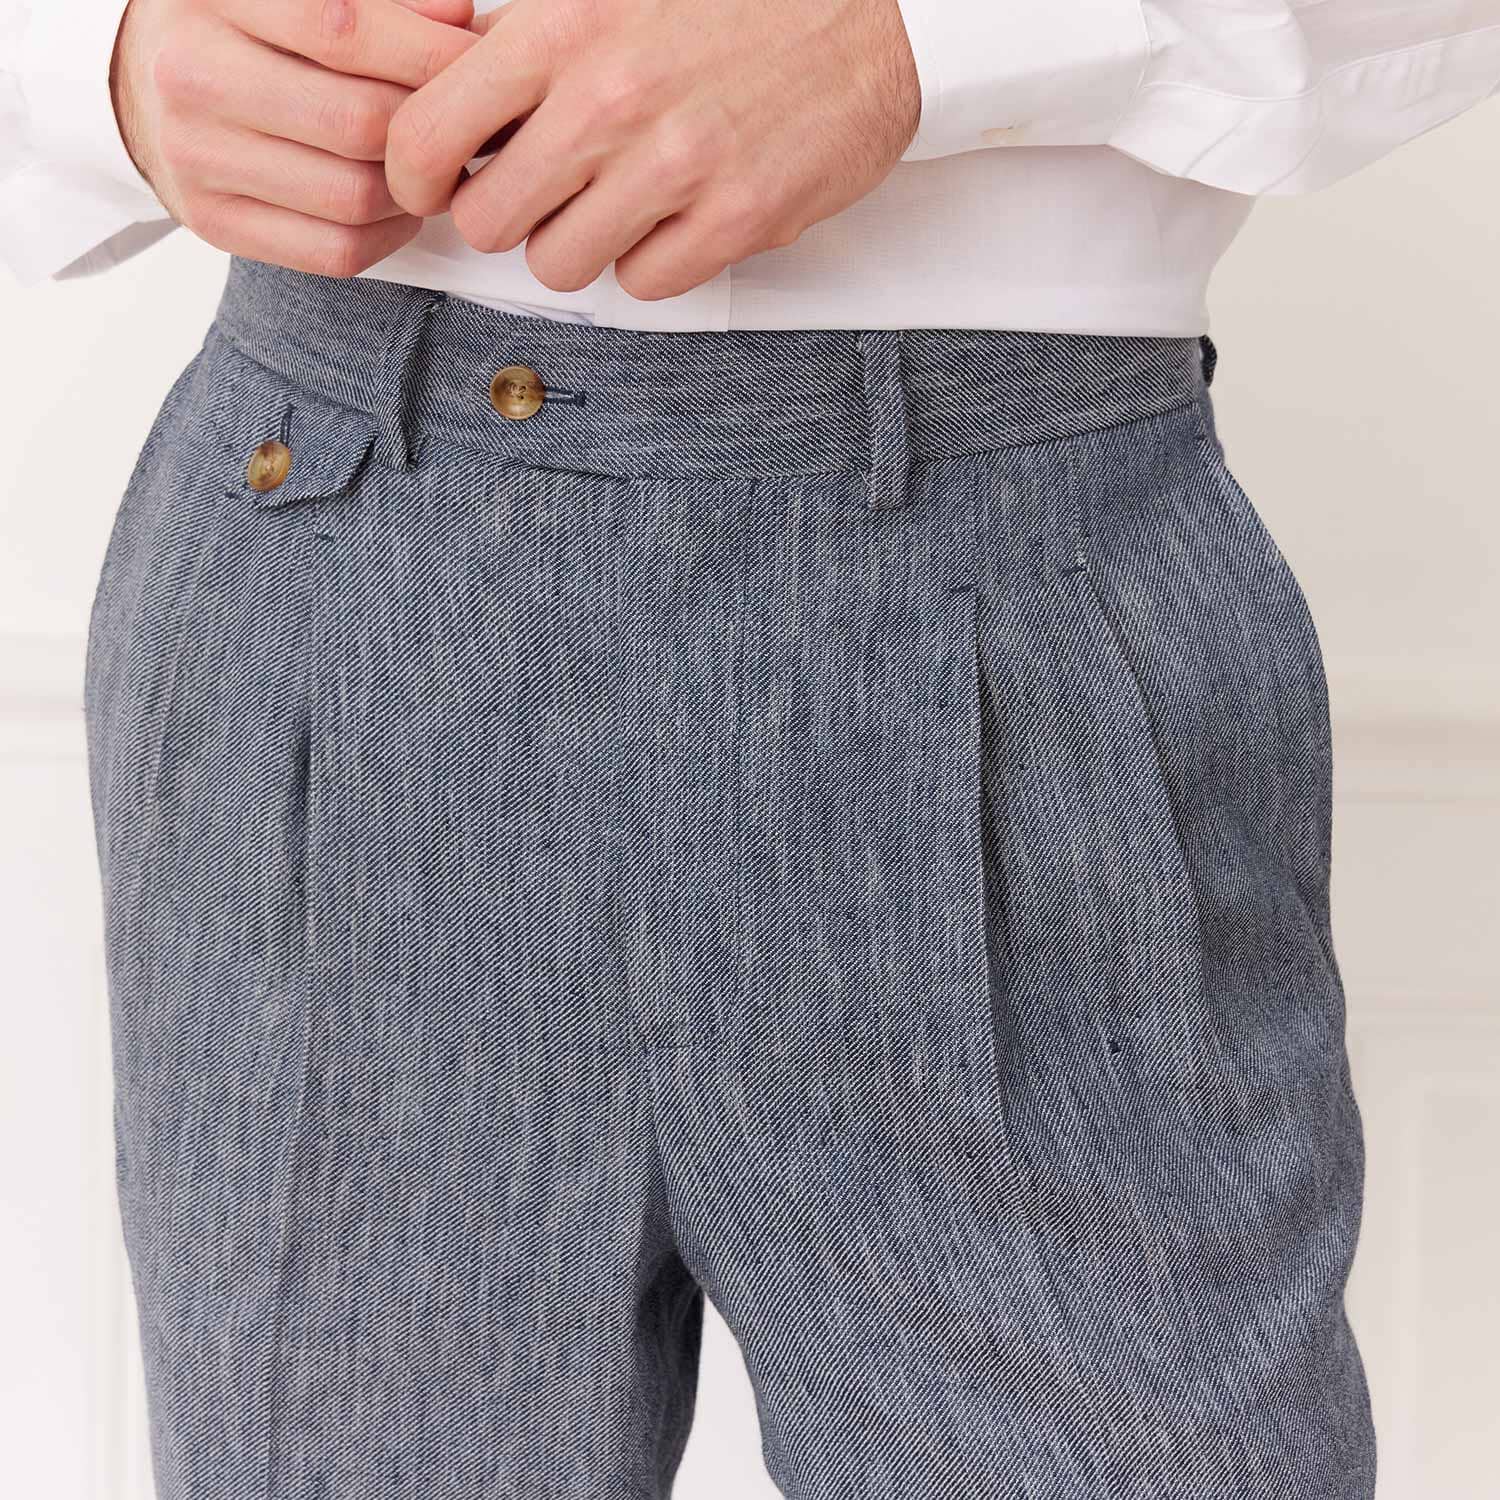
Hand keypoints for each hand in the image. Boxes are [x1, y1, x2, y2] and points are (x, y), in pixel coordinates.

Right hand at [110, 0, 480, 276]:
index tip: (474, 62)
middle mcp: (193, 76)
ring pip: (355, 196)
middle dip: (426, 129)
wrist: (143, 85)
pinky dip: (388, 235)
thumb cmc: (237, 28)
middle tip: (457, 124)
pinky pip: (336, 250)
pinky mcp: (214, 222)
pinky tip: (393, 205)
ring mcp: (197, 157)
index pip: (342, 28)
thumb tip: (458, 18)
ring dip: (412, 189)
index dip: (427, 53)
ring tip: (423, 164)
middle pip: (359, 122)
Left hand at [384, 0, 921, 298]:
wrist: (872, 15)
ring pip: (561, 266)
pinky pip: (645, 283)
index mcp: (563, 26)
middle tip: (540, 194)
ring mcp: (676, 168)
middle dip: (506, 217)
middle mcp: (610, 100)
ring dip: (578, 245)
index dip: (416, 175)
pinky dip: (650, 261)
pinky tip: (674, 216)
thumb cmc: (737, 1)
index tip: (436, 183)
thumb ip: (530, 37)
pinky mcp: (736, 219)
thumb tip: (450, 93)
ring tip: (615, 202)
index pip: (427, 136)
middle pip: (490, 224)